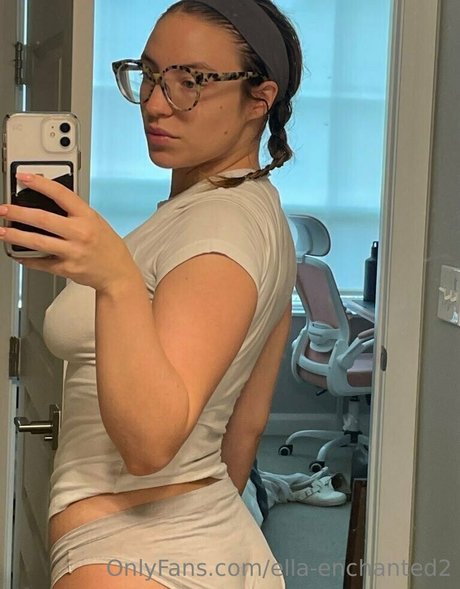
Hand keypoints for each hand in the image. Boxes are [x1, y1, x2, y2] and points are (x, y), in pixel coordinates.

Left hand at [0, 173, 139, 291]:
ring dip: (15, 236)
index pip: (61, 194)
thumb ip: (74, 212)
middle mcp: (80, 234)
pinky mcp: (67, 269)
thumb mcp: (96, 222)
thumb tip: (48, 200)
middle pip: (43, 219)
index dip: (40, 184)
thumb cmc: (108, 247)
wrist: (118, 274)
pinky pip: (41, 263)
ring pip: (38, 242)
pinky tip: (18, 254)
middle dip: (18, 213)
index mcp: (87, 217)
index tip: (23, 178)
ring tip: (2, 232)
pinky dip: (27, 259)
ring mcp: (73, 252)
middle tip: (3, 210)